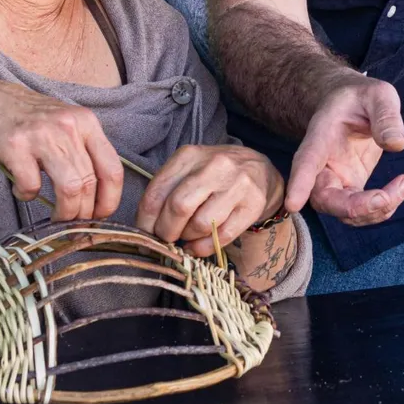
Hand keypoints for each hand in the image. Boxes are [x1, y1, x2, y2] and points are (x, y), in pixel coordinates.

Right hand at [0, 78, 123, 221]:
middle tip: (73, 224)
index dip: (110, 200)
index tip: (100, 217)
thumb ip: (83, 150)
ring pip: (69, 188)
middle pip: (89, 183)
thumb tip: (98, 196)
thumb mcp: (64, 124)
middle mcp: (68, 126)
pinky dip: (27, 196)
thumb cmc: (25, 119)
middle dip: (84, 214)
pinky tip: (21, 189)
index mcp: (86, 123)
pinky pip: (31, 186)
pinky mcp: (14, 145)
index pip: (112, 169)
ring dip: (64, 213)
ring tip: (55, 218)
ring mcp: (41, 135)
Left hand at [136, 144, 283, 256]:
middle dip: (166, 232)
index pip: (157, 193)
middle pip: (178, 208)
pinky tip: (199, 245)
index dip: (146, 221)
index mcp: (190, 156)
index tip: (145, 235)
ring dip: (188, 239)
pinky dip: (205, 247)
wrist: (258, 169)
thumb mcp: (187, 172)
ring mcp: (237, 184)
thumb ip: (165, 194)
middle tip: (166, 239)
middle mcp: (214, 166)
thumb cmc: (213, 174)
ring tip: (188, 236)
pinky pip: (222, 236)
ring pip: (201, 224)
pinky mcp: (253, 204)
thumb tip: (145, 230)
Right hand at [285, 76, 403, 225]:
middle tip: (385, 197)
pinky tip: (403, 185)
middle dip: (353, 208)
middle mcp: (322, 164)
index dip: (299, 183)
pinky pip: (363, 211)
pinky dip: (384, 208)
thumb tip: (396, 145)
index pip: (307, 161)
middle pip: (323, 198)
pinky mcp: (351, 189)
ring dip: (375, 210)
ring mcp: (336, 180)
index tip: (292, 204)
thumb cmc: (362, 98)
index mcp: (321, 136)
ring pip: (344, 212)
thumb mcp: (378, 95)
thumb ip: (386, 116)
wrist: (353, 105)